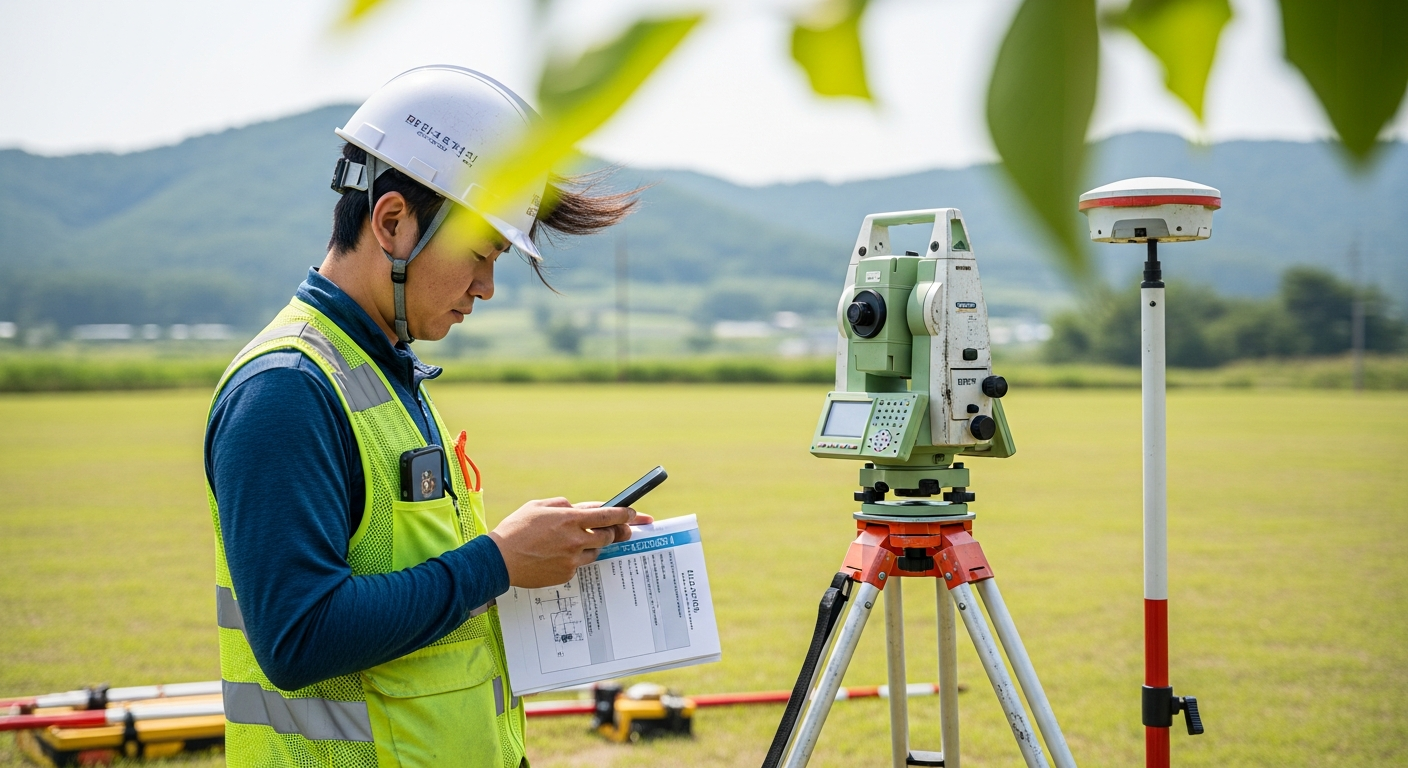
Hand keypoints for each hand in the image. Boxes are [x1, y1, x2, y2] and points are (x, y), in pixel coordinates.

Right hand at [487, 498, 653, 587]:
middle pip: (608, 536)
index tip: (632, 514)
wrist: (499, 560)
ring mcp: (572, 559)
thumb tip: (578, 509)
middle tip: (620, 530)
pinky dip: (576, 558)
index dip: (624, 514)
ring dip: (593, 546)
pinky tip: (559, 555)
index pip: (607, 516)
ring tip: (575, 541)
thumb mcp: (539, 506)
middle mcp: (574, 540)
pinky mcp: (566, 574)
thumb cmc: (516, 529)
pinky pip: (580, 564)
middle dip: (617, 532)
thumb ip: (563, 505)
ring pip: (596, 552)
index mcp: (569, 519)